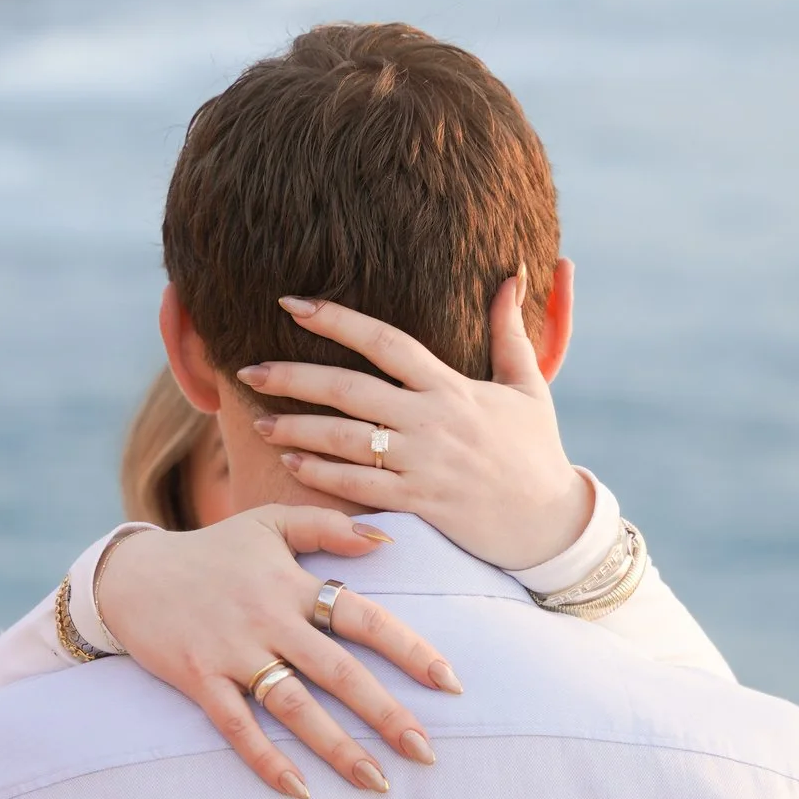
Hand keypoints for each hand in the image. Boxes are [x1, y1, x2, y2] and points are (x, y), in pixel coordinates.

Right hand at [93, 507, 462, 798]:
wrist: (131, 574)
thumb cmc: (212, 550)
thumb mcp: (269, 522)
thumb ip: (328, 528)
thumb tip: (388, 541)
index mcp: (291, 584)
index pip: (363, 617)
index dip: (409, 649)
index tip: (450, 682)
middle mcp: (267, 620)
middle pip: (338, 671)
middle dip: (386, 714)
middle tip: (427, 752)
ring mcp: (232, 653)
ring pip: (293, 706)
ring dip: (336, 747)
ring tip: (377, 781)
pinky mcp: (199, 680)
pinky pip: (236, 726)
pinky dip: (266, 759)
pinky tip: (299, 789)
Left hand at [239, 270, 592, 572]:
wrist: (550, 523)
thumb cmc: (537, 451)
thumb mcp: (529, 385)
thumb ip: (510, 330)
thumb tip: (513, 275)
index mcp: (451, 387)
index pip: (385, 341)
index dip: (337, 319)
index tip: (293, 304)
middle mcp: (432, 421)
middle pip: (350, 390)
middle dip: (294, 378)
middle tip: (248, 369)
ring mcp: (424, 464)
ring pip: (346, 441)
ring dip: (297, 430)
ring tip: (258, 422)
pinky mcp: (420, 504)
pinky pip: (359, 487)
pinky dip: (321, 476)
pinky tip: (290, 465)